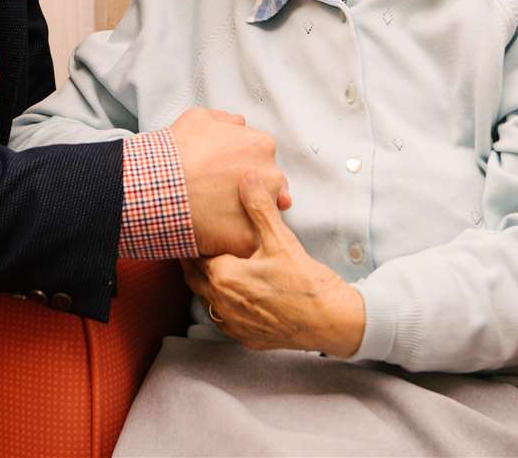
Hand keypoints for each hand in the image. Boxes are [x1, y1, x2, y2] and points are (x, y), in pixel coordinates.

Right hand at [169, 108, 290, 256]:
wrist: (159, 187)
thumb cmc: (177, 155)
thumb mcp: (200, 118)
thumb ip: (227, 121)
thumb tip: (237, 126)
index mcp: (261, 146)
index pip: (264, 161)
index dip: (245, 171)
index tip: (228, 178)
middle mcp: (271, 176)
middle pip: (269, 188)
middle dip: (249, 194)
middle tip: (221, 196)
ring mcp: (263, 209)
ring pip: (261, 217)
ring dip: (244, 216)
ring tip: (217, 215)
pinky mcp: (250, 238)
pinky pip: (246, 241)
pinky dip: (231, 239)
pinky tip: (214, 232)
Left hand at [181, 173, 364, 357]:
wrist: (330, 321)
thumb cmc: (305, 281)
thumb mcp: (280, 239)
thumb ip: (259, 208)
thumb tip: (247, 178)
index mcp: (223, 277)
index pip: (194, 256)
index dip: (190, 242)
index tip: (187, 230)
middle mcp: (221, 303)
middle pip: (194, 279)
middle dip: (191, 262)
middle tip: (191, 245)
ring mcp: (233, 324)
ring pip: (207, 300)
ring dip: (206, 284)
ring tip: (210, 266)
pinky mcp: (246, 337)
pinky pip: (224, 319)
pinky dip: (223, 304)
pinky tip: (233, 293)